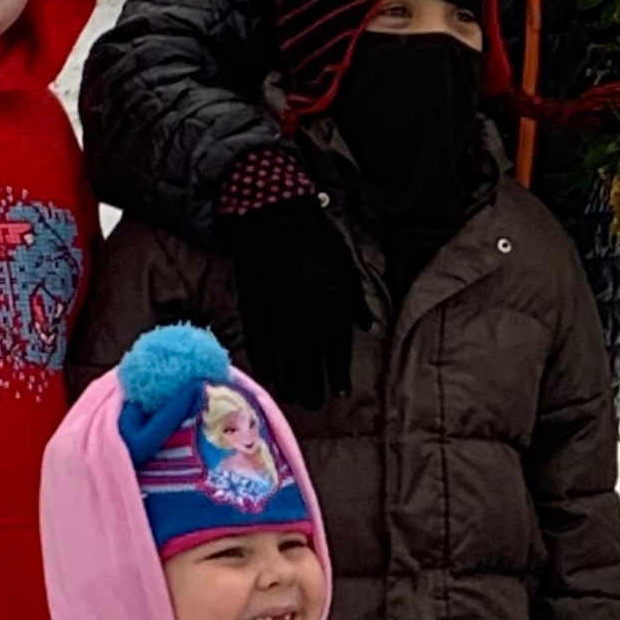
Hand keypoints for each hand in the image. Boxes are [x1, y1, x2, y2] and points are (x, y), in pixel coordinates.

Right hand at [225, 195, 366, 407]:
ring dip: (290, 377)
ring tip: (295, 397)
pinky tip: (269, 376)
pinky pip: (259, 337)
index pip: (336, 343)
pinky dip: (264, 359)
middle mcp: (305, 306)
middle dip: (313, 382)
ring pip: (283, 351)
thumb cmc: (315, 241)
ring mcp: (277, 305)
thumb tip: (366, 327)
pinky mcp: (253, 301)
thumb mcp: (344, 265)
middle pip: (309, 354)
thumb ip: (354, 300)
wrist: (274, 216)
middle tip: (315, 404)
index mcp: (330, 297)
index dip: (338, 370)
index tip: (340, 390)